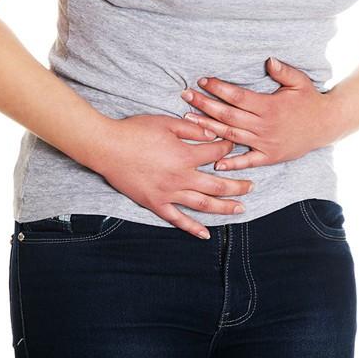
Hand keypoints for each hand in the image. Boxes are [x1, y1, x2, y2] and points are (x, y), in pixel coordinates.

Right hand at [94, 114, 254, 239]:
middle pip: (217, 185)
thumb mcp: (166, 123)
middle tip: (251, 186)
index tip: (234, 147)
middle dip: (237, 185)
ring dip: (224, 207)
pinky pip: (177, 219)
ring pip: (203, 204)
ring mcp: (169, 193)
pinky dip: (192, 228)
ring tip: (241, 209)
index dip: (228, 148)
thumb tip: (213, 134)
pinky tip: (205, 234)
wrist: (107, 147)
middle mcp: (181, 177)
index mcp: (185, 155)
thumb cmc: (135, 132)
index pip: (216, 153)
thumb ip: (192, 130)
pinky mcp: (156, 203)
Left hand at [181, 57, 333, 170]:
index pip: (237, 96)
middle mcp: (264, 125)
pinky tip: (215, 162)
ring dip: (208, 128)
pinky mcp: (269, 156)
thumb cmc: (310, 101)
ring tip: (188, 120)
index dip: (218, 88)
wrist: (326, 125)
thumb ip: (283, 71)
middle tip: (186, 96)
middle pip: (228, 115)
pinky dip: (232, 163)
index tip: (202, 81)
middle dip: (204, 104)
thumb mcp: (300, 82)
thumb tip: (267, 60)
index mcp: (269, 106)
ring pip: (231, 135)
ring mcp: (265, 143)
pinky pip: (248, 161)